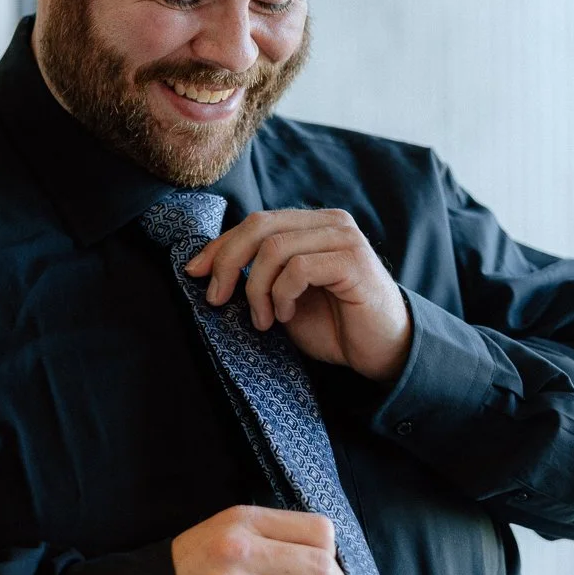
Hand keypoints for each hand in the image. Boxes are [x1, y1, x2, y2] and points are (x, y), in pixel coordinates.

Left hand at [186, 208, 411, 380]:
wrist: (381, 352)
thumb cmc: (333, 326)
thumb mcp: (283, 297)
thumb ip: (256, 275)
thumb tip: (204, 268)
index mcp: (311, 224)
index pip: (254, 222)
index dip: (219, 245)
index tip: (192, 272)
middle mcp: (329, 222)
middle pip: (259, 226)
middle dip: (227, 262)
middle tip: (216, 299)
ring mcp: (344, 238)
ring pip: (274, 248)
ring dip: (256, 289)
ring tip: (264, 320)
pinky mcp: (354, 260)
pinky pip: (299, 268)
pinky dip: (282, 295)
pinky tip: (287, 316)